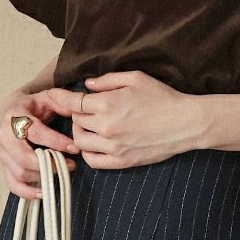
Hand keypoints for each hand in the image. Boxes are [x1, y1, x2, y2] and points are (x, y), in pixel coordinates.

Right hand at [0, 88, 79, 199]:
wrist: (10, 110)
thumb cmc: (33, 105)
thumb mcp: (48, 97)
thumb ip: (63, 103)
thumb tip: (80, 112)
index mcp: (15, 117)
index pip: (36, 133)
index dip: (57, 142)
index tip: (76, 148)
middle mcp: (4, 136)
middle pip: (24, 158)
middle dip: (50, 164)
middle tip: (71, 164)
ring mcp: (2, 153)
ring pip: (20, 173)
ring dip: (43, 176)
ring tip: (63, 172)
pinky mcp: (4, 165)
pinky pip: (13, 184)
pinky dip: (27, 192)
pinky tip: (44, 192)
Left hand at [44, 70, 201, 168]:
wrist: (185, 123)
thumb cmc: (163, 97)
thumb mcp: (136, 78)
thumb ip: (107, 80)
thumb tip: (86, 84)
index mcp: (108, 104)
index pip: (72, 102)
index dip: (60, 97)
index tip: (54, 96)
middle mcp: (106, 127)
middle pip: (75, 121)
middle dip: (76, 113)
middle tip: (84, 109)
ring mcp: (113, 147)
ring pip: (79, 142)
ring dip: (80, 132)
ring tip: (90, 125)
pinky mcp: (121, 161)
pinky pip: (92, 161)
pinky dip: (88, 152)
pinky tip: (96, 143)